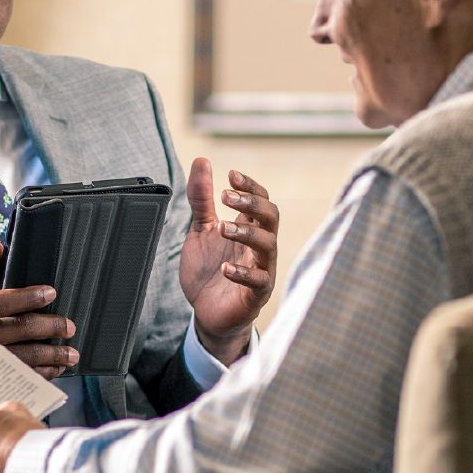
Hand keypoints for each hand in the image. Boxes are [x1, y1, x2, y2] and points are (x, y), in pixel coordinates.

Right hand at [0, 242, 79, 378]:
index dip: (25, 297)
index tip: (50, 292)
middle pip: (13, 331)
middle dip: (46, 328)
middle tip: (69, 326)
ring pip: (18, 358)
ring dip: (48, 356)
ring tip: (71, 353)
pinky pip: (15, 376)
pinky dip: (39, 374)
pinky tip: (55, 368)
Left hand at [179, 158, 278, 364]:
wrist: (206, 312)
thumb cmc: (209, 270)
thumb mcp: (200, 230)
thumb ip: (202, 200)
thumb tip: (202, 161)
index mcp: (248, 229)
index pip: (261, 201)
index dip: (250, 186)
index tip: (231, 175)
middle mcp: (259, 247)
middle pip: (271, 217)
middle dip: (252, 204)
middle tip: (226, 196)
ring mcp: (261, 270)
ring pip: (268, 246)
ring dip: (247, 233)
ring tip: (222, 228)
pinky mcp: (255, 295)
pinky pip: (258, 281)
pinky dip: (243, 273)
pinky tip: (225, 268)